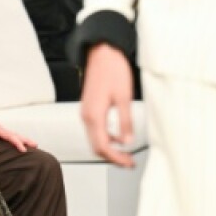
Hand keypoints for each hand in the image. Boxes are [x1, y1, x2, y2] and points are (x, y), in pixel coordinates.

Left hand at [0, 114, 31, 154]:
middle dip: (25, 139)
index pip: (10, 135)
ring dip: (20, 139)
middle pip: (14, 133)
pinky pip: (6, 135)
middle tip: (36, 145)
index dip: (17, 142)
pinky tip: (14, 143)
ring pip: (11, 134)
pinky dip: (13, 138)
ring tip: (29, 145)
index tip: (24, 150)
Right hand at [80, 44, 135, 168]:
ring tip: (126, 153)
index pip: (103, 147)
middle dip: (112, 158)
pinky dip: (106, 139)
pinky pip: (95, 130)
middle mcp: (86, 116)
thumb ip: (125, 122)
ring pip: (94, 140)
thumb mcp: (124, 97)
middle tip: (129, 162)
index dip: (116, 158)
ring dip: (109, 149)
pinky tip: (118, 138)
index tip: (129, 163)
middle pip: (96, 147)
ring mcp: (86, 112)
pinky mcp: (89, 108)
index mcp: (94, 115)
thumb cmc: (113, 70)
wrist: (101, 52)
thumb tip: (127, 141)